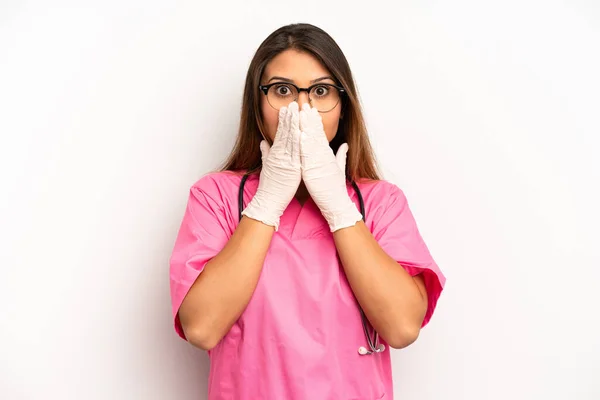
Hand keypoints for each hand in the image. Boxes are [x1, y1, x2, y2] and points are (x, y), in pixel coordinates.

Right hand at [241, 102, 300, 230]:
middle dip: (290, 118)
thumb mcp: (266, 166)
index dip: (284, 121)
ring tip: (297, 112)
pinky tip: (301, 132)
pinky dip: (298, 143)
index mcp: (275, 154)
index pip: (281, 133)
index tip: (287, 109)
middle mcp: (279, 155)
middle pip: (285, 133)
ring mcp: (285, 161)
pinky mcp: (291, 169)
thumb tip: (263, 143)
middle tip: (292, 103)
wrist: (269, 201)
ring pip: (290, 140)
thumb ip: (265, 153)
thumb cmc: (270, 186)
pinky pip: (296, 154)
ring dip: (294, 125)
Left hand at [299, 103, 361, 231]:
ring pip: (311, 142)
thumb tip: (345, 145)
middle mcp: (323, 157)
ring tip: (301, 114)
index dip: (315, 121)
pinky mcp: (313, 172)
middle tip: (305, 104)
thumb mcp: (338, 168)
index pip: (320, 135)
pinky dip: (304, 145)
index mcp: (327, 155)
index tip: (311, 110)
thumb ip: (341, 155)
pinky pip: (307, 156)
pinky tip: (301, 135)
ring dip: (306, 127)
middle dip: (310, 119)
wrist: (336, 204)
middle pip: (316, 134)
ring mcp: (318, 164)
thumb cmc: (335, 188)